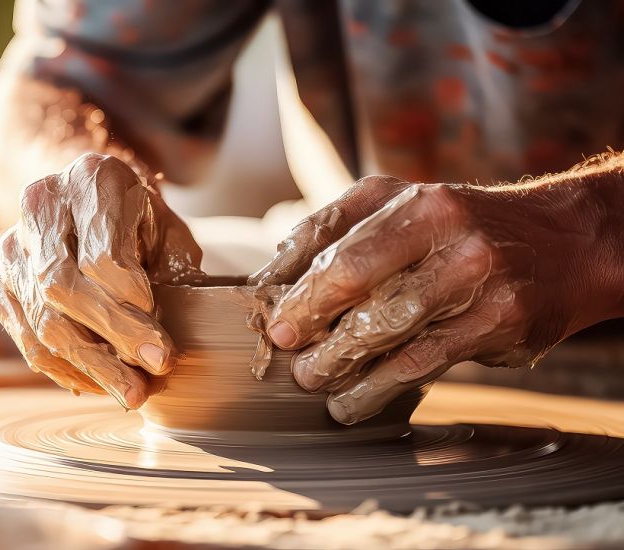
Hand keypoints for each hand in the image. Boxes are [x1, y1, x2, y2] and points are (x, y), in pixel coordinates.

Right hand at [0, 153, 204, 407]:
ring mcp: (11, 244)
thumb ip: (173, 273)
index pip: (102, 257)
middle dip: (109, 341)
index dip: (130, 309)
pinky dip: (62, 367)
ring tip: (129, 393)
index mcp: (91, 179)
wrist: (86, 196)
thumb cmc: (138, 217)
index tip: (160, 345)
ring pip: (41, 318)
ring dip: (88, 365)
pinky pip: (25, 336)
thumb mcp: (168, 230)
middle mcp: (42, 204)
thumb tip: (165, 342)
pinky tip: (96, 382)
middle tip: (146, 380)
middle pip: (62, 288)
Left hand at [251, 173, 622, 423]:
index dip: (299, 285)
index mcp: (415, 202)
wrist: (564, 243)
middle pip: (359, 281)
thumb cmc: (462, 227)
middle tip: (286, 351)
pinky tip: (352, 401)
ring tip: (312, 380)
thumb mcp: (403, 205)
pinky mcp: (497, 322)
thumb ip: (338, 228)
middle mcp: (447, 233)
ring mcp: (477, 278)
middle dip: (312, 321)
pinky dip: (378, 386)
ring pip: (389, 328)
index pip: (340, 245)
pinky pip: (423, 362)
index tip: (271, 317)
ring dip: (341, 362)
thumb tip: (274, 268)